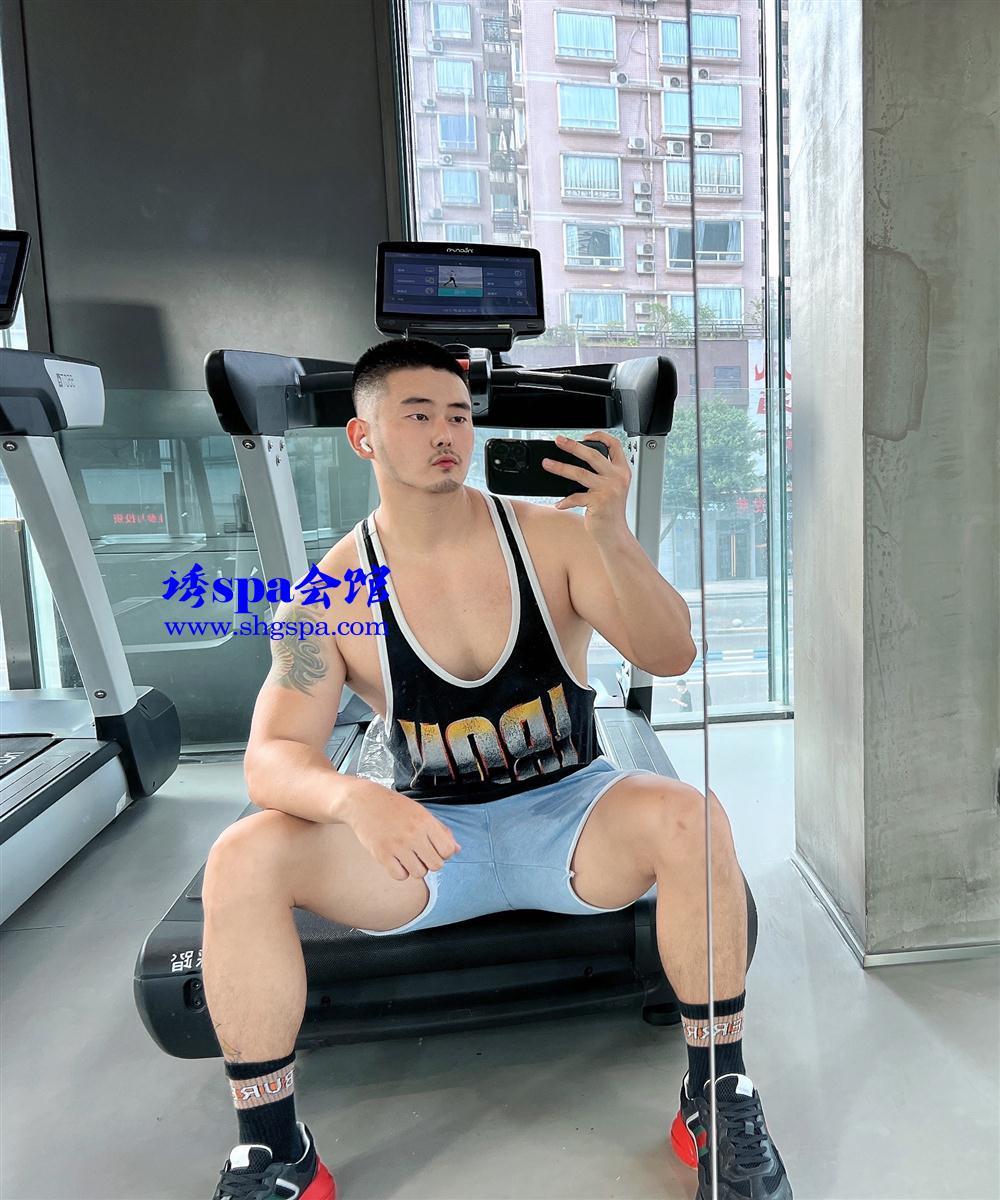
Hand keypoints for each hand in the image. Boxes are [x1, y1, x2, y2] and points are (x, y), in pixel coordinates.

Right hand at [342, 779, 460, 881]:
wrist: (362, 801)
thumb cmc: (393, 806)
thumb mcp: (420, 811)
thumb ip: (440, 830)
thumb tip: (457, 849)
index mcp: (425, 821)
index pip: (448, 850)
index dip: (444, 852)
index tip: (434, 848)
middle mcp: (413, 834)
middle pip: (436, 865)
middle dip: (431, 861)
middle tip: (421, 853)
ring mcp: (397, 845)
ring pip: (419, 873)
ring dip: (416, 867)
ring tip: (408, 856)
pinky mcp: (382, 854)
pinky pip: (400, 876)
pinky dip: (400, 871)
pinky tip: (397, 860)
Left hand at [541, 431, 630, 537]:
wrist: (614, 534)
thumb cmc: (610, 511)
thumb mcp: (613, 487)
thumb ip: (603, 473)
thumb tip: (578, 459)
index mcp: (622, 471)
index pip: (615, 444)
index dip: (600, 436)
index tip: (585, 436)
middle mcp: (617, 478)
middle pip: (592, 454)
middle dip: (573, 446)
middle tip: (558, 441)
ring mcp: (608, 490)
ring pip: (580, 473)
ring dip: (560, 468)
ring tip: (547, 464)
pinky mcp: (599, 503)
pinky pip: (576, 497)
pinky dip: (565, 501)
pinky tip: (558, 504)